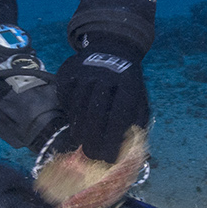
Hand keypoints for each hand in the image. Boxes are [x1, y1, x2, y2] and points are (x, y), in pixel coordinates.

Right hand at [55, 36, 148, 163]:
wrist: (114, 47)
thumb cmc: (128, 83)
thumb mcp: (140, 99)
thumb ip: (137, 124)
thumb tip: (131, 154)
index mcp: (129, 85)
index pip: (118, 117)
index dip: (112, 141)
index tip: (108, 160)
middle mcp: (107, 77)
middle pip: (95, 114)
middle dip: (93, 141)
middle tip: (91, 157)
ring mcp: (86, 73)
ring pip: (78, 108)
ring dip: (80, 130)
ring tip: (83, 142)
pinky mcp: (69, 71)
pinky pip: (65, 98)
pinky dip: (69, 113)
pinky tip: (75, 121)